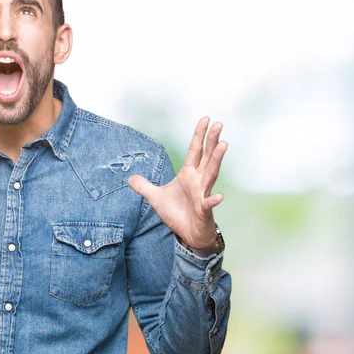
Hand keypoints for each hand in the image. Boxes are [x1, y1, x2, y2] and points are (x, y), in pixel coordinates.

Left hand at [128, 117, 226, 248]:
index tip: (206, 118)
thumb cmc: (177, 214)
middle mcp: (198, 181)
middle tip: (219, 124)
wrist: (188, 235)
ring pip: (211, 174)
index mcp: (188, 175)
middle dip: (212, 141)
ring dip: (216, 160)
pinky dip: (213, 200)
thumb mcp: (155, 198)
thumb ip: (144, 187)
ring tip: (224, 144)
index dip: (199, 135)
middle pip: (207, 157)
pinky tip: (219, 196)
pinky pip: (208, 204)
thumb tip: (130, 178)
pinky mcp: (204, 210)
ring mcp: (203, 194)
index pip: (195, 151)